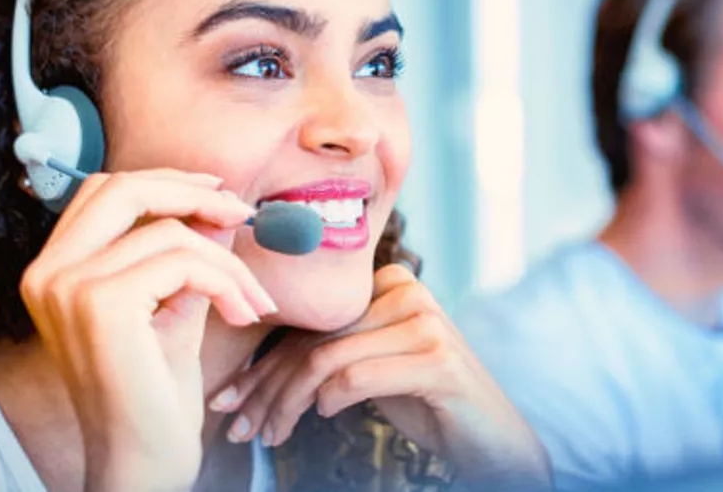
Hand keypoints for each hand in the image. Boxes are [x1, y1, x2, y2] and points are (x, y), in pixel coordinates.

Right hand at [20, 169, 276, 491]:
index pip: (104, 192)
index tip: (218, 195)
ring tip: (253, 299)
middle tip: (244, 214)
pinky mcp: (103, 304)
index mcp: (52, 271)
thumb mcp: (173, 308)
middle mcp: (47, 273)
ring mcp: (68, 287)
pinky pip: (185, 262)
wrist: (143, 460)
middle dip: (192, 193)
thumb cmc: (154, 394)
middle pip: (122, 188)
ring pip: (170, 232)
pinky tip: (243, 315)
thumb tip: (220, 205)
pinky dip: (226, 282)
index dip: (164, 182)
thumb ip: (187, 256)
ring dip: (228, 261)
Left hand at [210, 264, 551, 490]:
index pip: (310, 323)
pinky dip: (329, 401)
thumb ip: (334, 352)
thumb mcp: (375, 368)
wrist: (493, 437)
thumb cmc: (428, 402)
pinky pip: (356, 376)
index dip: (263, 364)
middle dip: (265, 388)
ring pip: (327, 360)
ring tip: (268, 435)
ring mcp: (426, 323)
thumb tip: (256, 373)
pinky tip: (323, 418)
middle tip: (236, 425)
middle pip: (314, 340)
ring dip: (287, 404)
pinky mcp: (436, 359)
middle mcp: (409, 293)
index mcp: (391, 284)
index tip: (229, 400)